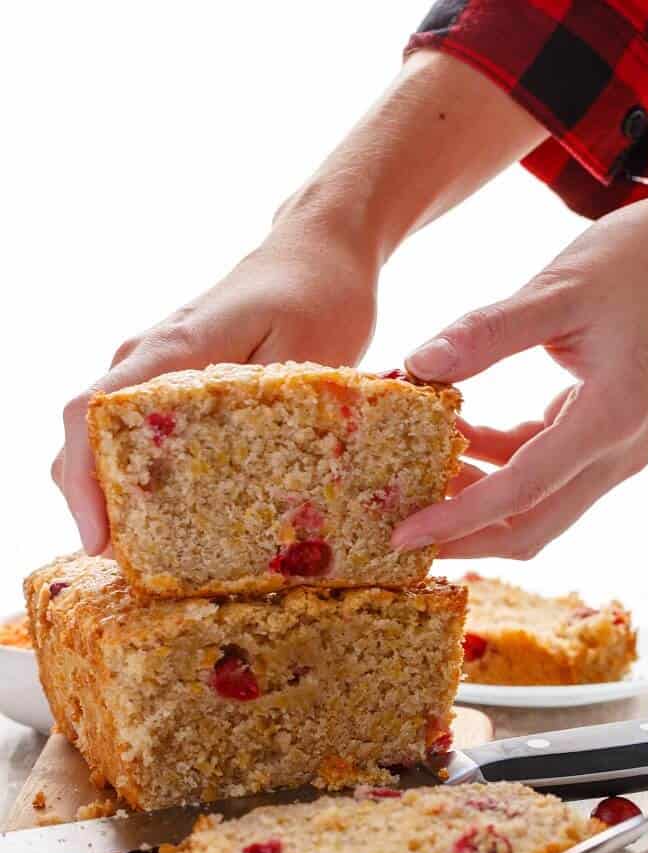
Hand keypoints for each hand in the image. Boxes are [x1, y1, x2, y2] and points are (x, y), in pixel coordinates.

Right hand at [52, 208, 377, 553]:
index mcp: (173, 348)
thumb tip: (238, 478)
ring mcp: (154, 365)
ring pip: (105, 437)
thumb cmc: (321, 291)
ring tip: (158, 551)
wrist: (320, 248)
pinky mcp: (172, 377)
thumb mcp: (309, 351)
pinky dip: (140, 473)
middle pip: (85, 436)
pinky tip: (175, 512)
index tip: (99, 540)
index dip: (82, 482)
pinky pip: (135, 430)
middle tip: (141, 564)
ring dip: (116, 493)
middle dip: (96, 504)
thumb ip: (264, 405)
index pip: (91, 413)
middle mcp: (146, 356)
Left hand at [393, 190, 647, 559]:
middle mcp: (616, 450)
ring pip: (535, 505)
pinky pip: (541, 470)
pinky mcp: (600, 435)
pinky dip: (494, 464)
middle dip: (463, 536)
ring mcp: (612, 449)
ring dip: (475, 499)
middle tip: (398, 532)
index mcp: (609, 419)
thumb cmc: (638, 261)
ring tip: (413, 476)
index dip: (458, 519)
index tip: (404, 535)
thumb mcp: (560, 289)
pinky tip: (454, 434)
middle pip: (532, 525)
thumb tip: (417, 365)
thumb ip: (488, 331)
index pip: (522, 491)